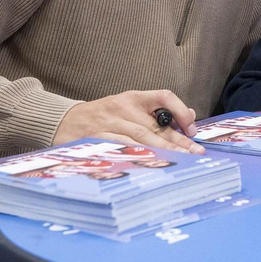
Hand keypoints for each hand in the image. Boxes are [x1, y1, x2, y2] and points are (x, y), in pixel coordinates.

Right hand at [53, 89, 203, 153]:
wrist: (63, 121)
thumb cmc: (102, 116)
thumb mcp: (128, 107)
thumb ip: (157, 112)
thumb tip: (190, 116)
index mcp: (133, 98)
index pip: (164, 96)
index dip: (181, 111)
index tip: (191, 129)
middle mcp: (123, 107)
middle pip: (156, 124)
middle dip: (179, 141)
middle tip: (197, 153)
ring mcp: (110, 123)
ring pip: (141, 138)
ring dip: (163, 150)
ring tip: (181, 161)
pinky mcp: (98, 139)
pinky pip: (121, 148)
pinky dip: (137, 156)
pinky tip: (151, 165)